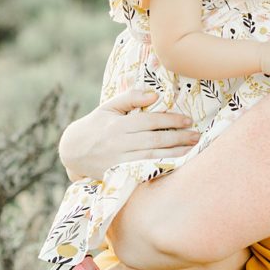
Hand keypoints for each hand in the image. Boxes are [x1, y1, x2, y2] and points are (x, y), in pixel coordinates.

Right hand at [58, 90, 199, 180]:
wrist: (72, 151)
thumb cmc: (96, 125)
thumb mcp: (109, 107)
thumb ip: (130, 98)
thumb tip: (154, 95)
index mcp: (118, 124)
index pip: (150, 120)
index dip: (171, 120)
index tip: (188, 120)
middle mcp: (119, 142)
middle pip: (154, 139)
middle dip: (178, 138)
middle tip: (196, 136)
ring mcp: (118, 160)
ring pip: (151, 156)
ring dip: (174, 154)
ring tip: (191, 150)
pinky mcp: (118, 174)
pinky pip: (143, 171)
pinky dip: (160, 168)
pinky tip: (174, 166)